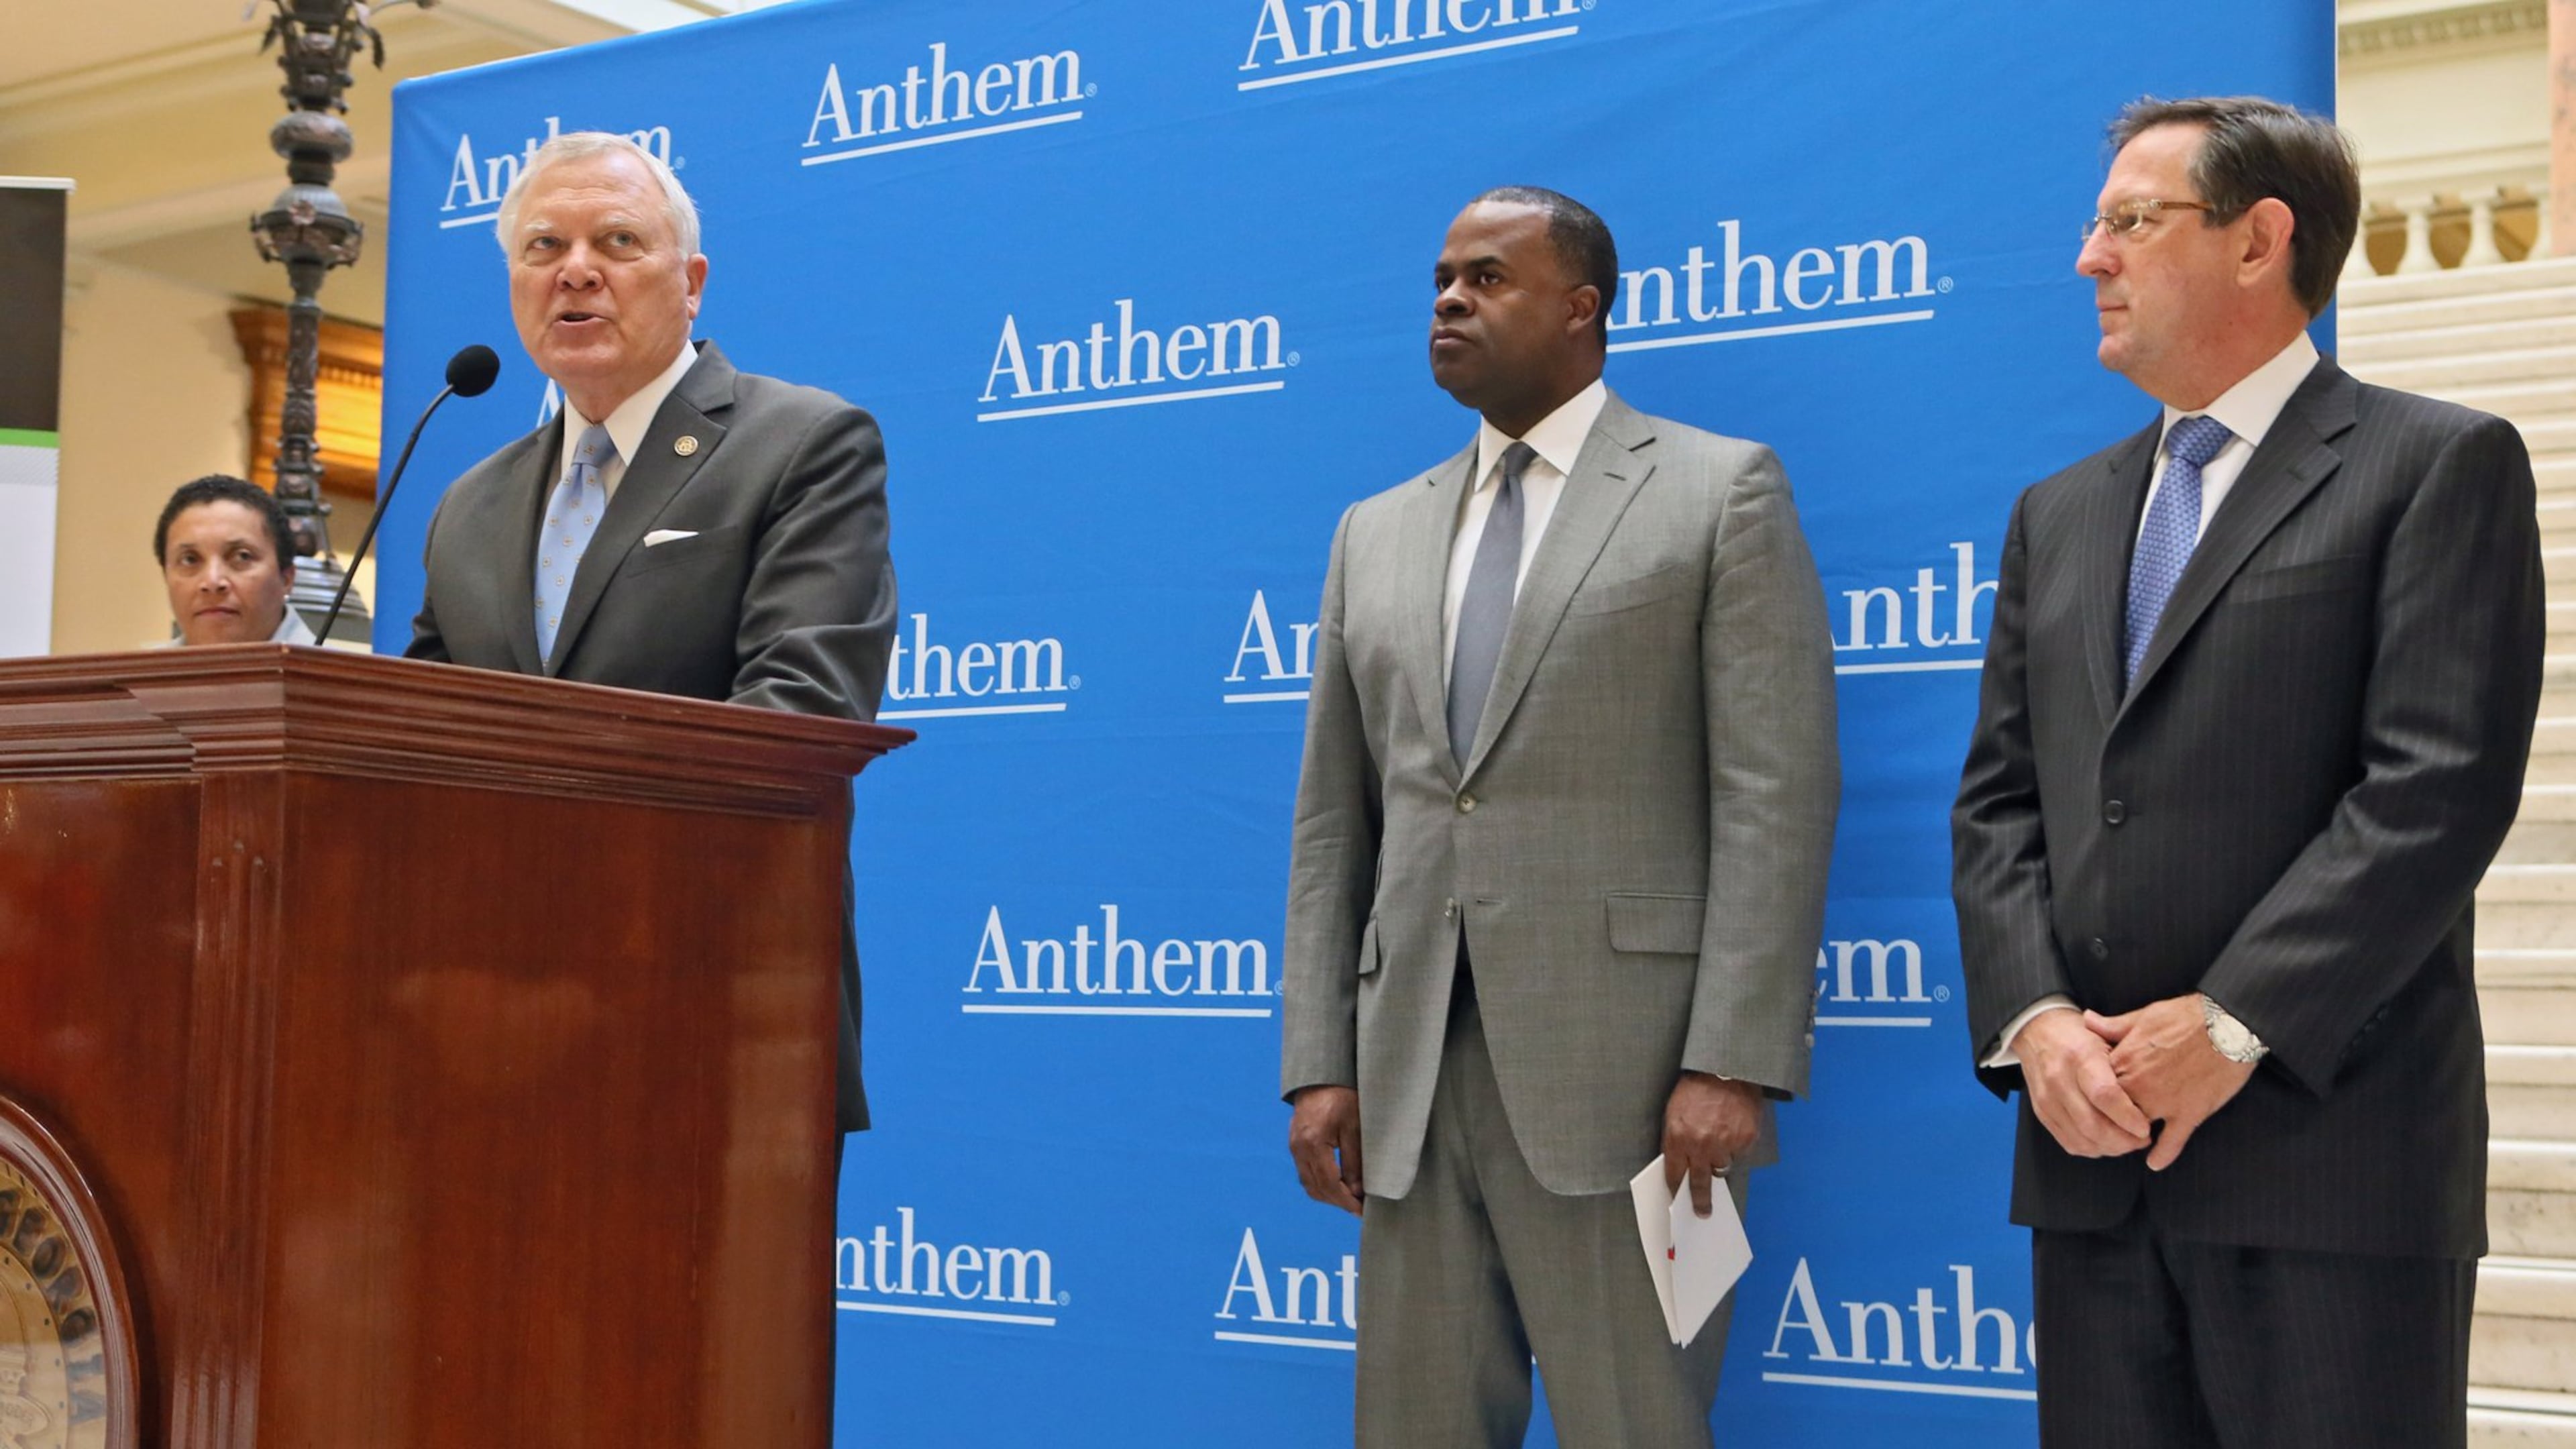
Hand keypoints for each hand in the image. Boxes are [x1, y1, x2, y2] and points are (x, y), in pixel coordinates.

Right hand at [1287, 1085, 1363, 1214]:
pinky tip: (1339, 1185)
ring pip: (1309, 1185)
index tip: (1363, 1210)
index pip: (1329, 1183)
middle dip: (1339, 1202)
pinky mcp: (1295, 1146)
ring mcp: (1294, 1147)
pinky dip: (1322, 1185)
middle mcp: (1299, 1148)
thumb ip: (1355, 1162)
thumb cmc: (1342, 1097)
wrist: (1322, 1078)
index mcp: (1313, 1142)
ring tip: (1352, 1199)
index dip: (1347, 1201)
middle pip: (1317, 1188)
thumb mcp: (1355, 1128)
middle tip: (1361, 1208)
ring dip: (1329, 1196)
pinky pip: (1306, 1174)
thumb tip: (1358, 1192)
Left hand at [1662, 1072, 1761, 1217]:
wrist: (1726, 1069)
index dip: (1676, 1187)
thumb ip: (1675, 1140)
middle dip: (1700, 1201)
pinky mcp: (1745, 1140)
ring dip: (1719, 1160)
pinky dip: (1736, 1145)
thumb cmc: (1696, 1088)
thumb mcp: (1674, 1111)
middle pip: (1700, 1183)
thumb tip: (1679, 1165)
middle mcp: (1701, 1145)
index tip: (1678, 1197)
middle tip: (1703, 1213)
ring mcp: (1725, 1144)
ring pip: (1722, 1167)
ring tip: (1719, 1140)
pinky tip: (1732, 1127)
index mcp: (1678, 1137)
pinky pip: (1739, 1153)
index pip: (1675, 1174)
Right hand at [2011, 1008, 2152, 1158]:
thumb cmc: (2080, 1035)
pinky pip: (2071, 1143)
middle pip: (2093, 1125)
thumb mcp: (2106, 1035)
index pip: (2104, 1095)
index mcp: (2080, 1056)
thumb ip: (2127, 1062)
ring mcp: (2047, 1100)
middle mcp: (2059, 1080)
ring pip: (2083, 1139)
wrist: (2038, 1031)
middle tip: (2143, 1139)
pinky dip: (2094, 1148)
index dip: (2128, 1117)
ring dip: (2111, 1148)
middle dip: (2124, 1140)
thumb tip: (2154, 1093)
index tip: (2147, 1127)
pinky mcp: (2042, 1113)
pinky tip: (2108, 1141)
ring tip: (2129, 1142)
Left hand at [2088, 996, 2256, 1171]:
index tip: (2092, 1097)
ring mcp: (2163, 1102)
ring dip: (2131, 1137)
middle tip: (2107, 1127)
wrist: (2228, 1025)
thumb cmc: (2186, 1016)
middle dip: (2108, 1119)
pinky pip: (2172, 1142)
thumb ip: (2113, 1026)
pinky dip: (2162, 1154)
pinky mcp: (2189, 1114)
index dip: (2093, 1093)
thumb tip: (2086, 1020)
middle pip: (2111, 1111)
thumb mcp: (2143, 1016)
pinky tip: (2154, 1163)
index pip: (2095, 1085)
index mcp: (2123, 1060)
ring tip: (2128, 1142)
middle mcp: (2138, 1085)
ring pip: (2135, 1129)